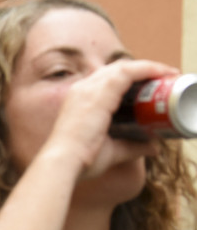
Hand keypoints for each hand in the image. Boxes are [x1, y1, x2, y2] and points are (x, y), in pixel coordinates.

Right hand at [45, 59, 176, 178]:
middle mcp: (82, 89)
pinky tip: (162, 72)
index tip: (149, 86)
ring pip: (122, 67)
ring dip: (147, 68)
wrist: (63, 162)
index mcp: (79, 100)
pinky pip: (127, 71)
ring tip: (167, 74)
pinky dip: (147, 69)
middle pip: (114, 70)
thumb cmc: (80, 160)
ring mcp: (89, 88)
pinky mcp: (100, 92)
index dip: (129, 79)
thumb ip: (131, 146)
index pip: (106, 80)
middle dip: (139, 71)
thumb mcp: (110, 150)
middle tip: (161, 79)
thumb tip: (154, 147)